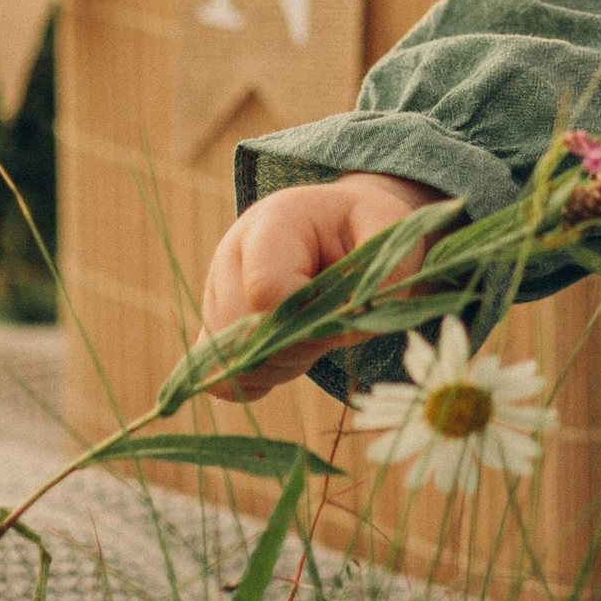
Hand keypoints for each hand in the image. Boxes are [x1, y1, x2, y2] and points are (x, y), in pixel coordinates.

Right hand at [199, 171, 441, 398]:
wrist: (337, 224)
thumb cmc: (363, 226)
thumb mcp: (387, 230)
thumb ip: (380, 274)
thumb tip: (352, 322)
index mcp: (273, 222)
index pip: (266, 289)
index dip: (309, 319)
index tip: (342, 311)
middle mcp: (231, 253)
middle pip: (243, 330)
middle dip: (298, 345)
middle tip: (334, 326)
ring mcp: (215, 290)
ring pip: (234, 359)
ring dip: (284, 362)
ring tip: (315, 330)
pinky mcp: (213, 324)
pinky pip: (221, 378)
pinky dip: (260, 378)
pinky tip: (291, 353)